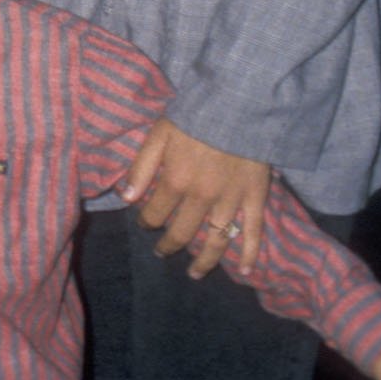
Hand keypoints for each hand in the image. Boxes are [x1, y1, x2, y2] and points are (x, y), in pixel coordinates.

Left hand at [124, 118, 273, 274]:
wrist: (237, 106)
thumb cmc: (193, 117)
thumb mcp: (157, 135)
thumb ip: (140, 167)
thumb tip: (124, 198)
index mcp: (175, 182)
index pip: (154, 213)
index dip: (146, 221)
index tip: (144, 223)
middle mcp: (201, 198)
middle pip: (182, 232)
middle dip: (169, 245)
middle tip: (162, 252)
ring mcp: (230, 202)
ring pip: (216, 241)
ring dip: (204, 260)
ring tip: (194, 273)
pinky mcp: (255, 199)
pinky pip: (254, 232)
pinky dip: (250, 254)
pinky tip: (246, 271)